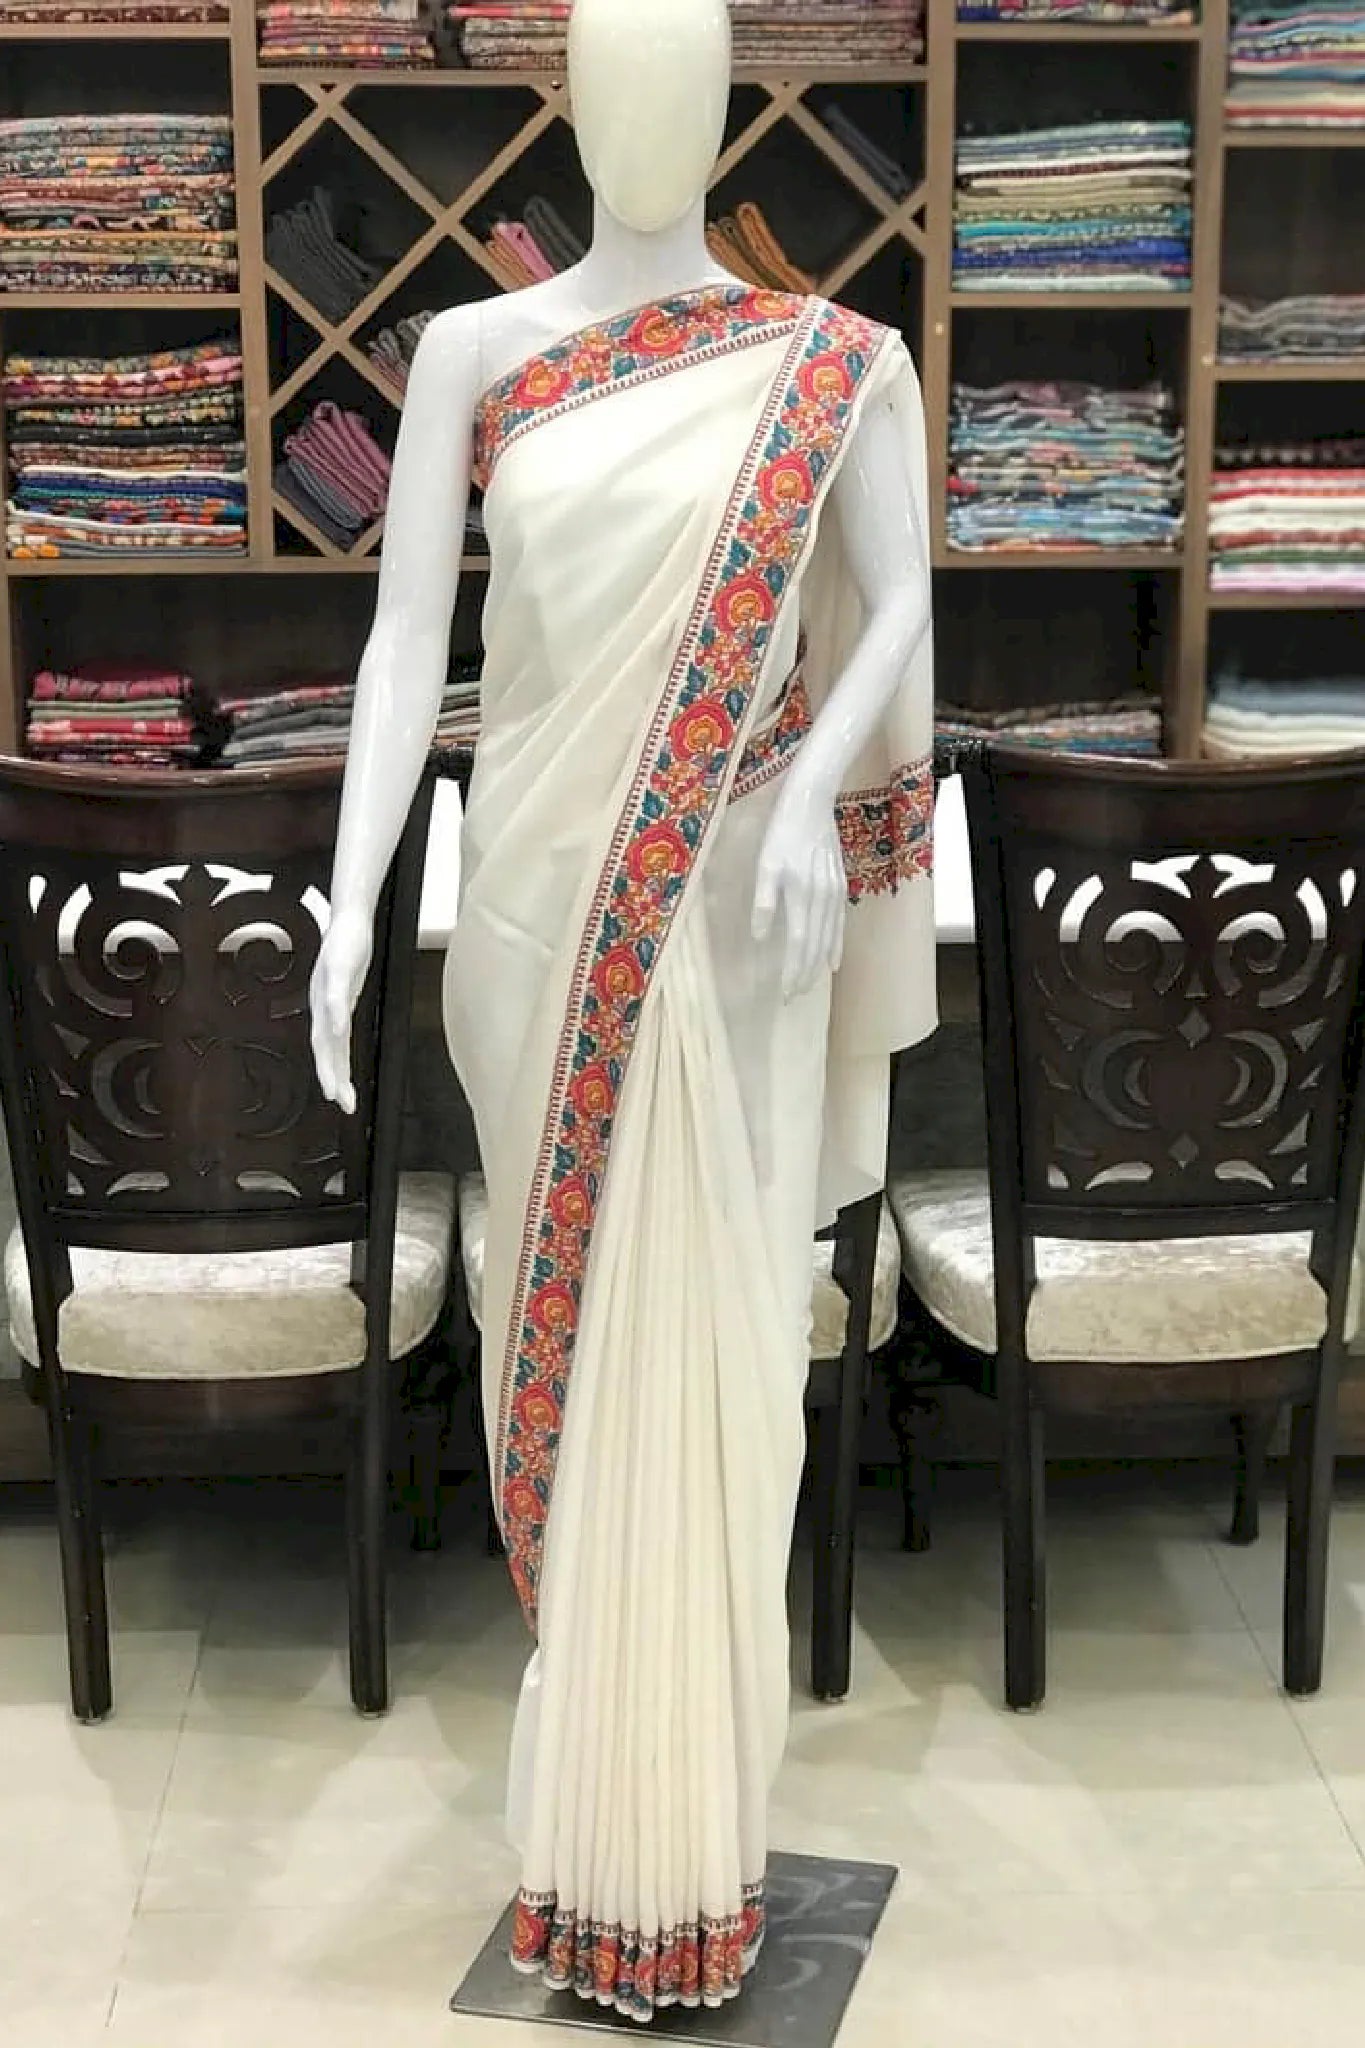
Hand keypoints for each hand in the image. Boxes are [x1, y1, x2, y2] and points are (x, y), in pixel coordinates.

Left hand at [309, 903, 373, 1114]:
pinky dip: (336, 1016)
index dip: (333, 1074)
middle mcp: (322, 1003)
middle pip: (324, 1047)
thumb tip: (343, 1029)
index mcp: (326, 1010)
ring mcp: (328, 987)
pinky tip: (341, 1031)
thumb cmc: (348, 950)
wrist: (349, 918)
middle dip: (332, 1077)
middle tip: (339, 1102)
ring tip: (334, 1084)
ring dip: (330, 1059)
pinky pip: (335, 996)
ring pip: (326, 1029)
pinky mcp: (337, 969)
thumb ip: (342, 1006)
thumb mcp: (346, 985)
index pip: (329, 1048)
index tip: (340, 1099)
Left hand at [751, 774, 846, 999]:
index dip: (792, 970)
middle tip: (794, 996)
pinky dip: (836, 944)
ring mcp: (834, 892)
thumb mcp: (764, 864)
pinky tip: (834, 960)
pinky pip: (839, 922)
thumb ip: (764, 901)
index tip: (785, 993)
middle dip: (805, 974)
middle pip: (815, 945)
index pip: (797, 943)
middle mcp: (821, 898)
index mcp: (800, 894)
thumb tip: (758, 936)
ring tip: (811, 985)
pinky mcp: (840, 884)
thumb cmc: (782, 831)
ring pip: (829, 937)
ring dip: (819, 963)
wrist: (812, 801)